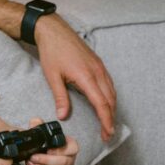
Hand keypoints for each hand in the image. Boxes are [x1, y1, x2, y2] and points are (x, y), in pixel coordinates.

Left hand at [23, 118, 79, 164]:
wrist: (41, 152)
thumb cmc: (45, 141)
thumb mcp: (42, 130)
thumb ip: (38, 124)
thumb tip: (35, 122)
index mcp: (70, 145)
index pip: (72, 148)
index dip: (60, 150)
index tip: (47, 150)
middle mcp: (70, 158)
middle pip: (63, 162)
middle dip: (46, 161)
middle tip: (33, 157)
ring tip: (29, 163)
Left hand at [35, 15, 117, 140]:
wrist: (54, 30)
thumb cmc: (52, 51)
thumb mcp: (52, 76)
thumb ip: (60, 97)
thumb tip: (63, 116)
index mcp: (87, 77)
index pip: (102, 104)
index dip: (106, 121)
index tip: (107, 134)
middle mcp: (98, 72)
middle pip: (111, 100)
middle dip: (111, 118)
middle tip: (107, 134)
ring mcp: (100, 67)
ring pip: (112, 92)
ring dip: (112, 108)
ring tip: (107, 122)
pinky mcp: (98, 64)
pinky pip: (109, 84)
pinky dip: (110, 97)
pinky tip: (105, 103)